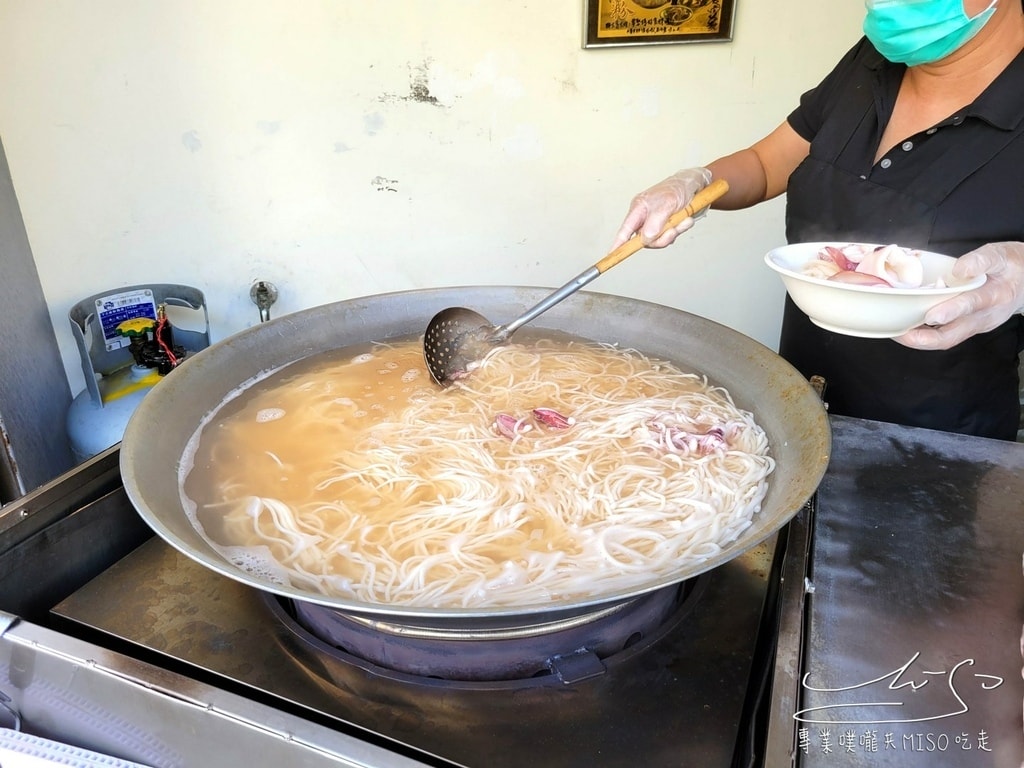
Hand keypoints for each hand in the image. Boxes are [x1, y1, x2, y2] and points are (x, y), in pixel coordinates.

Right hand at [612, 168, 711, 249]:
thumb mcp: (667, 203)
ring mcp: (655, 223)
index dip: (618, 243)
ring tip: (683, 220)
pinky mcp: (666, 226)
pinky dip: (679, 230)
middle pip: (645, 240)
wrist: (696, 184)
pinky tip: (685, 220)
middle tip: (673, 230)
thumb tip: (645, 238)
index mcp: (639, 208)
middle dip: (661, 237)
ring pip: (659, 240)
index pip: (625, 229)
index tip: (612, 254)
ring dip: (674, 232)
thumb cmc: (679, 188)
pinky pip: (669, 237)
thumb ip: (655, 222)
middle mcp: (645, 217)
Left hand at [896, 242, 1023, 349]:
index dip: (951, 311)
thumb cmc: (1010, 265)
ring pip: (948, 339)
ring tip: (898, 334)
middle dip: (925, 339)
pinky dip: (927, 336)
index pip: (972, 304)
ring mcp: (978, 325)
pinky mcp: (971, 328)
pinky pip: (948, 336)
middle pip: (955, 334)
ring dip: (922, 340)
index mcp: (995, 295)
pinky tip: (909, 330)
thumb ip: (980, 260)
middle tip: (901, 335)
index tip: (931, 316)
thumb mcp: (999, 255)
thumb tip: (960, 268)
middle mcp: (986, 316)